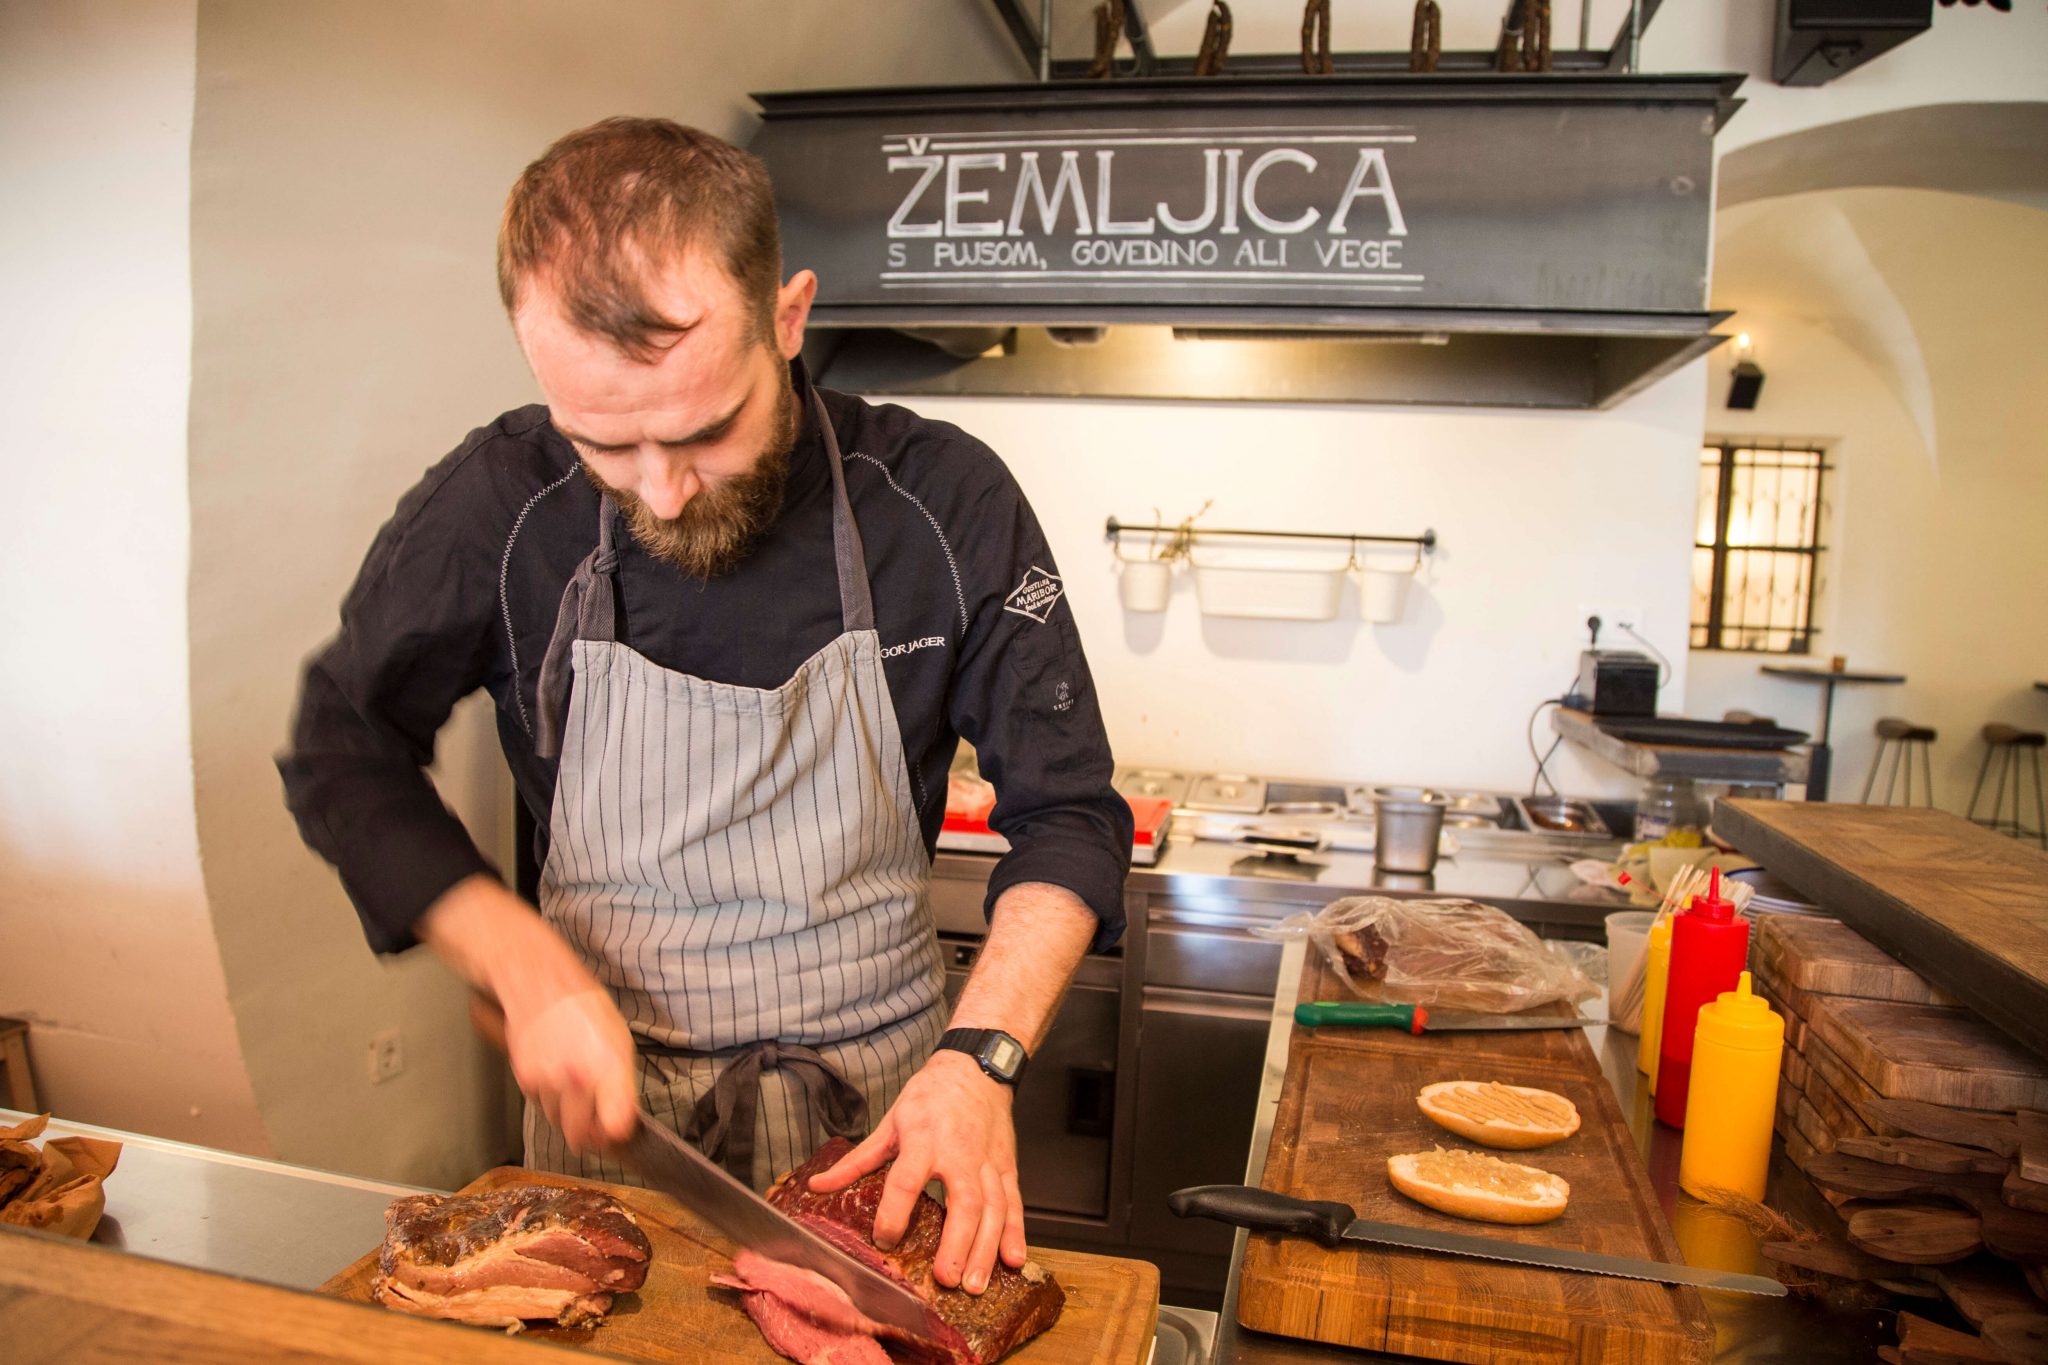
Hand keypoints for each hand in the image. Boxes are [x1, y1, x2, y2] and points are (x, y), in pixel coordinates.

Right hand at [504, 986, 638, 1152]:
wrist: (542, 987)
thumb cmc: (586, 1009)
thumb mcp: (620, 1041)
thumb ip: (621, 1085)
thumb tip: (621, 1119)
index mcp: (609, 1067)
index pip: (615, 1124)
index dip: (615, 1136)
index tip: (614, 1134)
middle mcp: (578, 1078)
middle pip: (580, 1134)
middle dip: (587, 1133)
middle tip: (592, 1122)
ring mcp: (549, 1081)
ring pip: (557, 1120)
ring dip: (565, 1113)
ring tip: (570, 1082)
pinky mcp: (526, 1080)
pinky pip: (539, 1102)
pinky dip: (546, 1095)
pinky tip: (553, 1071)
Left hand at [806, 1051, 1024, 1293]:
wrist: (975, 1067)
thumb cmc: (930, 1095)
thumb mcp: (890, 1122)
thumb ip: (857, 1160)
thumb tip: (819, 1187)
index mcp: (923, 1139)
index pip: (907, 1179)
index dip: (895, 1211)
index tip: (885, 1239)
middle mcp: (960, 1152)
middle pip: (963, 1201)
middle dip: (957, 1243)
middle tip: (946, 1278)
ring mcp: (988, 1161)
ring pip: (994, 1208)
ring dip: (986, 1248)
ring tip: (974, 1284)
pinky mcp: (1007, 1166)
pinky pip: (1015, 1202)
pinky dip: (1016, 1232)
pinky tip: (1013, 1260)